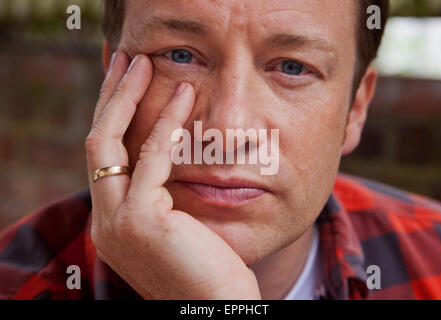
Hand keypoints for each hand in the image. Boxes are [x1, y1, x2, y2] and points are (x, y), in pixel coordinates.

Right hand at [85, 51, 260, 298]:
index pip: (105, 159)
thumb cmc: (210, 270)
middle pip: (97, 144)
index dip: (112, 117)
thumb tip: (168, 158)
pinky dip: (167, 122)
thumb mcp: (179, 228)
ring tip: (146, 63)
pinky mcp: (140, 221)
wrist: (219, 309)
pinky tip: (184, 95)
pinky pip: (151, 157)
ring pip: (109, 144)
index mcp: (115, 222)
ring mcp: (116, 222)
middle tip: (126, 60)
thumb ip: (163, 197)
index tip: (126, 84)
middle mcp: (106, 221)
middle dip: (109, 98)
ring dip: (128, 98)